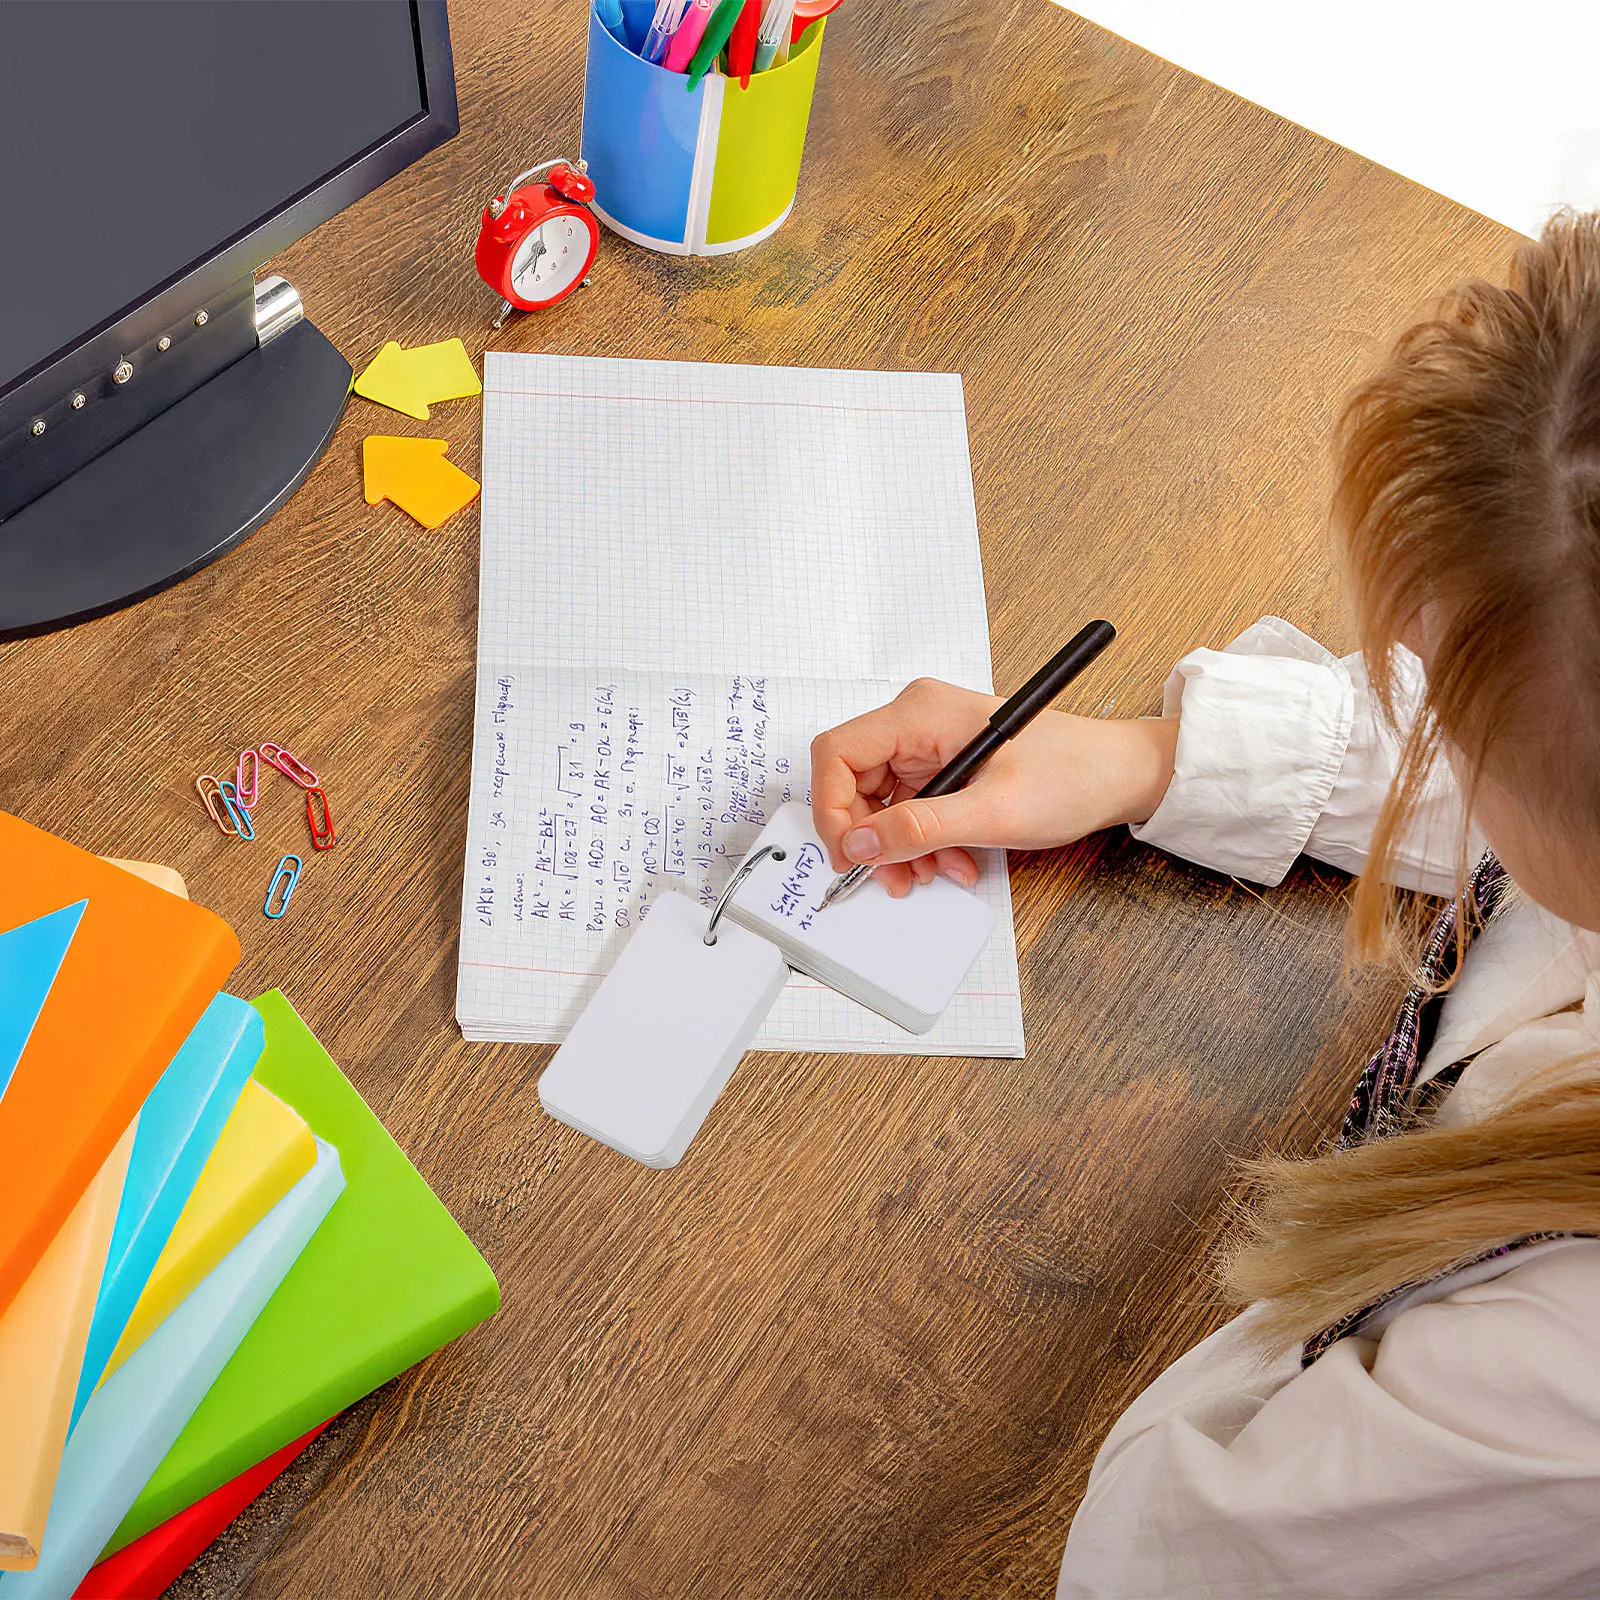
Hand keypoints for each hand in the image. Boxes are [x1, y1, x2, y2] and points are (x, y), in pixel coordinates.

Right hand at [809, 677, 1178, 895]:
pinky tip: (953, 860)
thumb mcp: (994, 811)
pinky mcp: (942, 766)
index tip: (851, 853)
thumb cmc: (1072, 774)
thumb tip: (862, 843)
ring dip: (901, 847)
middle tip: (893, 877)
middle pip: (853, 782)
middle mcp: (917, 721)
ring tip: (936, 873)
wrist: (1117, 775)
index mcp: (921, 713)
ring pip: (880, 803)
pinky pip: (909, 808)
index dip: (831, 808)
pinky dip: (923, 842)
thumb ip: (921, 828)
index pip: (838, 753)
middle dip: (872, 837)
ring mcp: (928, 744)